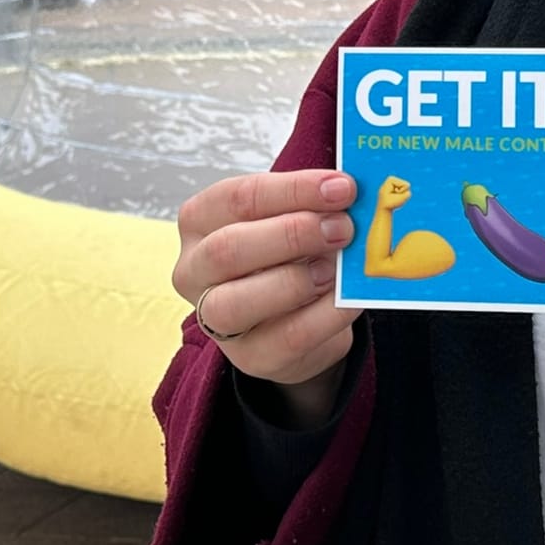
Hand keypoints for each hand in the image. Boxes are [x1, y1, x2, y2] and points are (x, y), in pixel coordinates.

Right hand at [172, 170, 360, 426]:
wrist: (296, 316)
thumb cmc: (288, 252)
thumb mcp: (293, 218)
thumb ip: (313, 204)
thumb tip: (350, 191)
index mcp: (200, 221)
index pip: (238, 198)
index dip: (293, 190)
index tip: (341, 188)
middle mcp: (194, 271)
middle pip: (228, 249)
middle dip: (292, 234)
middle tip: (343, 228)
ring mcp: (214, 320)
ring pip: (238, 303)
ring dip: (297, 281)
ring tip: (336, 268)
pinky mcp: (250, 357)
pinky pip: (288, 337)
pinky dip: (326, 315)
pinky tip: (349, 299)